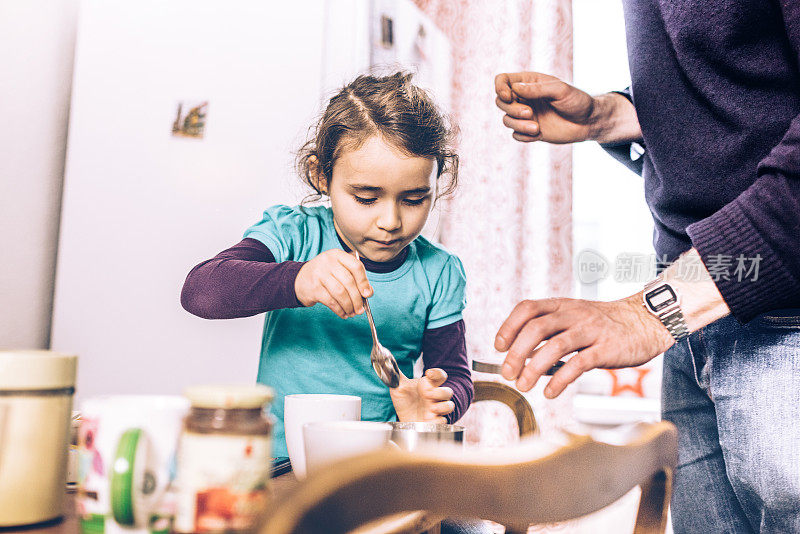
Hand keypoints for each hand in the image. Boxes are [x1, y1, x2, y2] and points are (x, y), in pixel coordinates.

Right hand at [294, 249, 372, 318]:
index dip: (364, 281)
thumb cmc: (324, 276)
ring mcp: (319, 274)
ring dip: (349, 306)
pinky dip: (339, 310)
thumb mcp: (338, 270)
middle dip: (357, 298)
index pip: (356, 266)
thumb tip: (368, 292)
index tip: (367, 294)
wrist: (298, 280)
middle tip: (360, 309)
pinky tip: (343, 313)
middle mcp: (328, 262)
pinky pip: (331, 301)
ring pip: (340, 292)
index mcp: (337, 255)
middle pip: (349, 281)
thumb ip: (354, 278)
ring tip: (352, 312)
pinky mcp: (314, 288)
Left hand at [390, 368, 454, 423]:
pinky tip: (429, 420)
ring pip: (449, 406)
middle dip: (440, 392)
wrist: (403, 417)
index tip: (428, 373)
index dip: (437, 373)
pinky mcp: (434, 421)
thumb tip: (387, 361)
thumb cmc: (404, 401)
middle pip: (448, 391)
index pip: (440, 376)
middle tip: (427, 395)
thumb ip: (395, 375)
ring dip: (443, 406)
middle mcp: (434, 397)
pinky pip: (443, 421)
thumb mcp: (398, 386)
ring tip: (432, 408)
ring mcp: (435, 409)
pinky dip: (438, 421)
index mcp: (428, 385)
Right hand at [494, 72, 640, 143]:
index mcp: (529, 82)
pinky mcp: (529, 131)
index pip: (503, 80)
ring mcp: (526, 115)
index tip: (508, 96)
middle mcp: (524, 98)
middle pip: (500, 102)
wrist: (588, 122)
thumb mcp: (560, 90)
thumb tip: (515, 88)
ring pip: (506, 120)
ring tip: (536, 128)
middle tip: (530, 113)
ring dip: (518, 124)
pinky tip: (538, 134)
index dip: (500, 87)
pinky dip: (523, 135)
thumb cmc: (577, 101)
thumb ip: (537, 89)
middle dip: (511, 109)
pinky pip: (515, 135)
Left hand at [494, 294, 674, 397]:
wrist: (646, 322)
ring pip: (555, 346)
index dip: (509, 326)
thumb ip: (550, 332)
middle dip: (516, 352)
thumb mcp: (574, 318)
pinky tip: (550, 392)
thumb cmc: (604, 325)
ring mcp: (590, 330)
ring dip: (533, 368)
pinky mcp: (606, 349)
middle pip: (536, 328)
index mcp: (562, 305)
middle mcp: (574, 314)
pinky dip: (560, 380)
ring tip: (524, 385)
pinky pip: (578, 364)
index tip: (498, 346)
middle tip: (508, 373)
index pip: (527, 308)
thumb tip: (520, 356)